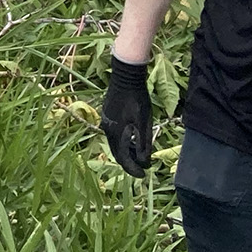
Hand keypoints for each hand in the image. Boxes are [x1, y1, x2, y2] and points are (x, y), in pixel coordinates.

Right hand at [101, 57, 154, 175]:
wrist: (126, 76)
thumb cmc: (137, 98)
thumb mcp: (144, 122)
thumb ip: (144, 143)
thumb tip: (145, 162)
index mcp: (115, 133)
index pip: (123, 158)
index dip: (133, 169)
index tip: (143, 175)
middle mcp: (107, 129)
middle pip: (117, 152)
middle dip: (129, 163)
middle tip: (141, 169)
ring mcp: (106, 121)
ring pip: (115, 144)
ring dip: (127, 152)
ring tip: (140, 156)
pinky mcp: (108, 115)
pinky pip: (115, 135)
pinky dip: (124, 142)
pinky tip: (133, 139)